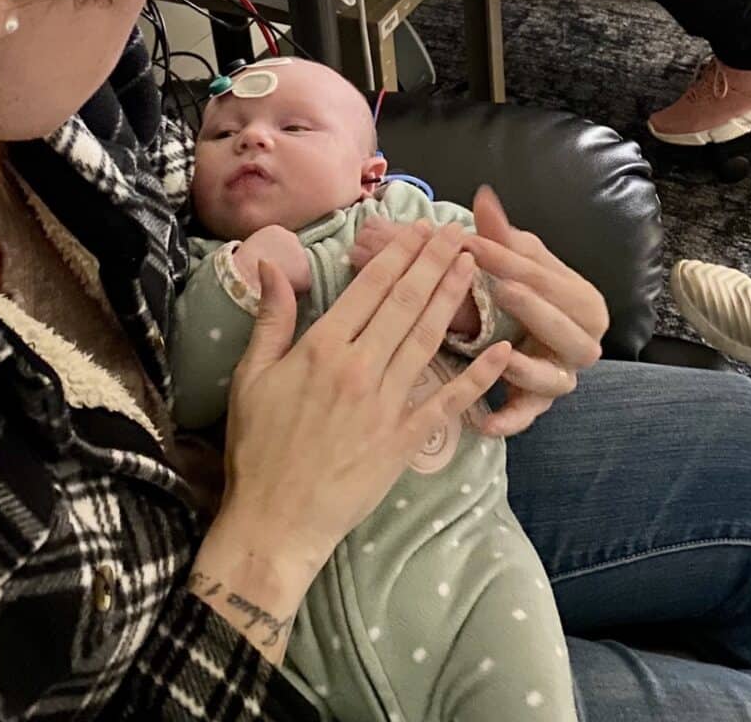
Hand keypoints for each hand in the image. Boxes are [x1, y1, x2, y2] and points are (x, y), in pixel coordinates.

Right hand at [199, 223, 511, 645]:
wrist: (274, 522)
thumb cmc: (257, 448)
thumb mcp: (250, 377)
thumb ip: (271, 320)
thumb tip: (273, 267)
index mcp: (321, 348)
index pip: (370, 288)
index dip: (398, 254)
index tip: (418, 228)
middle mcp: (360, 368)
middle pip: (404, 303)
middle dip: (433, 262)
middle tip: (456, 231)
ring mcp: (386, 404)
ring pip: (426, 339)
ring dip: (452, 298)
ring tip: (472, 265)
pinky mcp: (404, 440)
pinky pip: (446, 401)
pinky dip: (477, 376)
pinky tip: (500, 350)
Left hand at [464, 186, 607, 436]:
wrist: (530, 338)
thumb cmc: (525, 293)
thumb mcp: (518, 263)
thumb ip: (502, 234)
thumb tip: (484, 195)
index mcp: (585, 303)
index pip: (550, 278)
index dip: (511, 259)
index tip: (470, 243)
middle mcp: (583, 344)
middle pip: (568, 330)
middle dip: (535, 309)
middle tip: (501, 288)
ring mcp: (561, 378)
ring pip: (555, 380)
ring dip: (529, 369)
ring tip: (503, 357)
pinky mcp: (537, 405)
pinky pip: (527, 417)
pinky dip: (509, 422)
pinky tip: (483, 420)